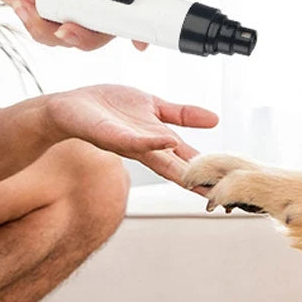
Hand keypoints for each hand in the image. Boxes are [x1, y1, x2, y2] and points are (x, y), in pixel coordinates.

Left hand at [0, 0, 152, 49]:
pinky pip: (53, 35)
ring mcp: (67, 0)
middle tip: (69, 30)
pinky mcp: (46, 11)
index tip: (140, 38)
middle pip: (109, 23)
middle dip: (90, 33)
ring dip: (57, 32)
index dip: (143, 14)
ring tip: (32, 11)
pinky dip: (37, 28)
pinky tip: (21, 7)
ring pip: (81, 34)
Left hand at [44, 85, 218, 184]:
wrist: (71, 107)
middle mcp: (148, 148)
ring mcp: (131, 144)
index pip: (190, 160)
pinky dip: (153, 142)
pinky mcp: (113, 136)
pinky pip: (136, 141)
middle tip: (220, 195)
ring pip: (161, 160)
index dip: (210, 171)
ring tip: (201, 174)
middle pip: (179, 169)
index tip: (231, 184)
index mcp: (160, 142)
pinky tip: (168, 142)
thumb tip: (215, 119)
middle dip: (198, 181)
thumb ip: (183, 115)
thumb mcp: (155, 106)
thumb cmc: (109, 107)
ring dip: (181, 167)